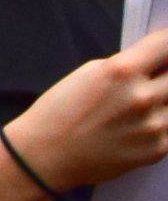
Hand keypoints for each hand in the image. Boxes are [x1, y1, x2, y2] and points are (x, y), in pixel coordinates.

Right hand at [11, 25, 167, 191]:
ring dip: (165, 99)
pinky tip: (139, 125)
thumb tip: (155, 65)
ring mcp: (154, 125)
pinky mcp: (158, 149)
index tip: (166, 46)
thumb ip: (126, 66)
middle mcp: (142, 96)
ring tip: (140, 104)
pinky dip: (162, 122)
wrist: (46, 156)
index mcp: (121, 71)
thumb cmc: (59, 111)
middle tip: (154, 77)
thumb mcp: (88, 74)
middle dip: (166, 73)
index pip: (166, 45)